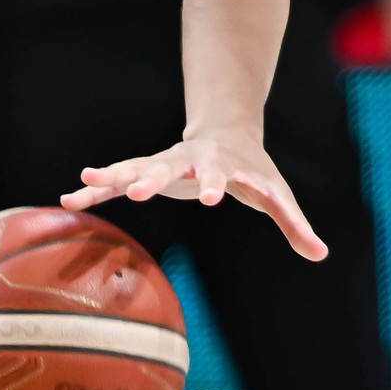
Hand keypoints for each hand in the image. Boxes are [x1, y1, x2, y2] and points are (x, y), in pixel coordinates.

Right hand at [65, 130, 328, 260]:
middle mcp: (190, 159)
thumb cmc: (255, 171)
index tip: (213, 198)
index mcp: (225, 166)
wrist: (229, 135)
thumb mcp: (276, 195)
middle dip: (154, 177)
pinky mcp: (147, 171)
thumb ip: (295, 224)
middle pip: (171, 165)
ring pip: (136, 167)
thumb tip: (321, 255)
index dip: (218, 185)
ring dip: (114, 176)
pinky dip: (94, 191)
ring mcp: (165, 162)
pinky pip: (116, 181)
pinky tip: (68, 199)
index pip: (222, 176)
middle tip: (139, 192)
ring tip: (85, 181)